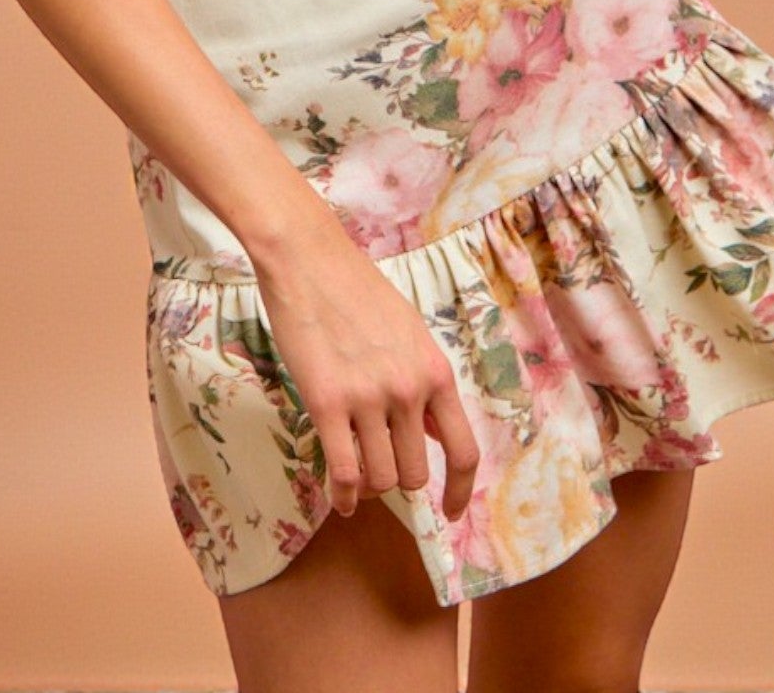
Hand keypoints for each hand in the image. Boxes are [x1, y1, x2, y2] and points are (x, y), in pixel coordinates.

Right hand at [251, 209, 479, 521]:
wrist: (309, 260)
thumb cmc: (357, 292)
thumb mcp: (410, 334)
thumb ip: (424, 382)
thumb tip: (437, 432)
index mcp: (435, 371)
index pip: (463, 450)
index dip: (459, 491)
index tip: (448, 512)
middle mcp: (408, 389)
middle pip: (413, 474)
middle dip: (397, 479)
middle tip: (378, 468)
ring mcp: (368, 398)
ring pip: (379, 479)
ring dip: (367, 486)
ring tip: (354, 475)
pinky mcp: (326, 402)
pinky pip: (343, 472)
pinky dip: (342, 496)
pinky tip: (339, 499)